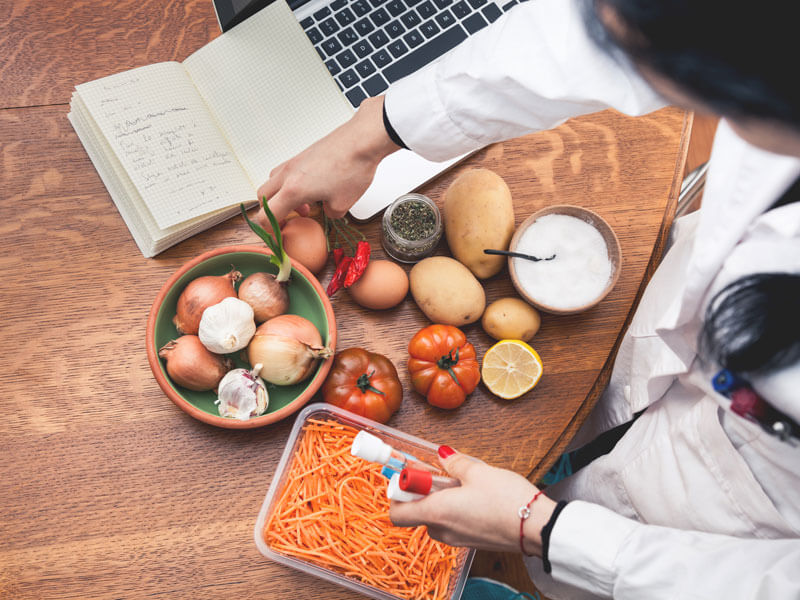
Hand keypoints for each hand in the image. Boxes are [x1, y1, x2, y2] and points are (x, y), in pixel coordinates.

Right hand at [254, 95, 400, 223]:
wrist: (362, 141)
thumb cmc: (352, 168)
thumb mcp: (342, 204)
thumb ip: (330, 214)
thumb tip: (327, 211)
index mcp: (293, 190)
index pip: (266, 216)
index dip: (269, 230)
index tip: (278, 236)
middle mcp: (288, 174)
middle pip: (263, 197)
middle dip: (272, 212)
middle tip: (287, 220)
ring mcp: (293, 162)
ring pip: (273, 182)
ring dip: (281, 196)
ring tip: (303, 204)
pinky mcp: (302, 155)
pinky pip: (285, 172)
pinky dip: (290, 184)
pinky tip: (311, 188)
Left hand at [390, 449, 556, 555]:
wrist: (537, 527)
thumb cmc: (507, 501)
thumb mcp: (478, 472)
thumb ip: (455, 463)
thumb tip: (443, 455)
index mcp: (437, 512)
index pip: (397, 513)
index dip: (398, 494)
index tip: (409, 478)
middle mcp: (443, 530)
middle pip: (417, 513)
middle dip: (423, 492)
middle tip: (439, 474)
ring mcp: (458, 539)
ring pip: (437, 517)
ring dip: (441, 500)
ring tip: (461, 482)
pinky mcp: (472, 541)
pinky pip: (453, 524)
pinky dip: (455, 509)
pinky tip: (474, 494)